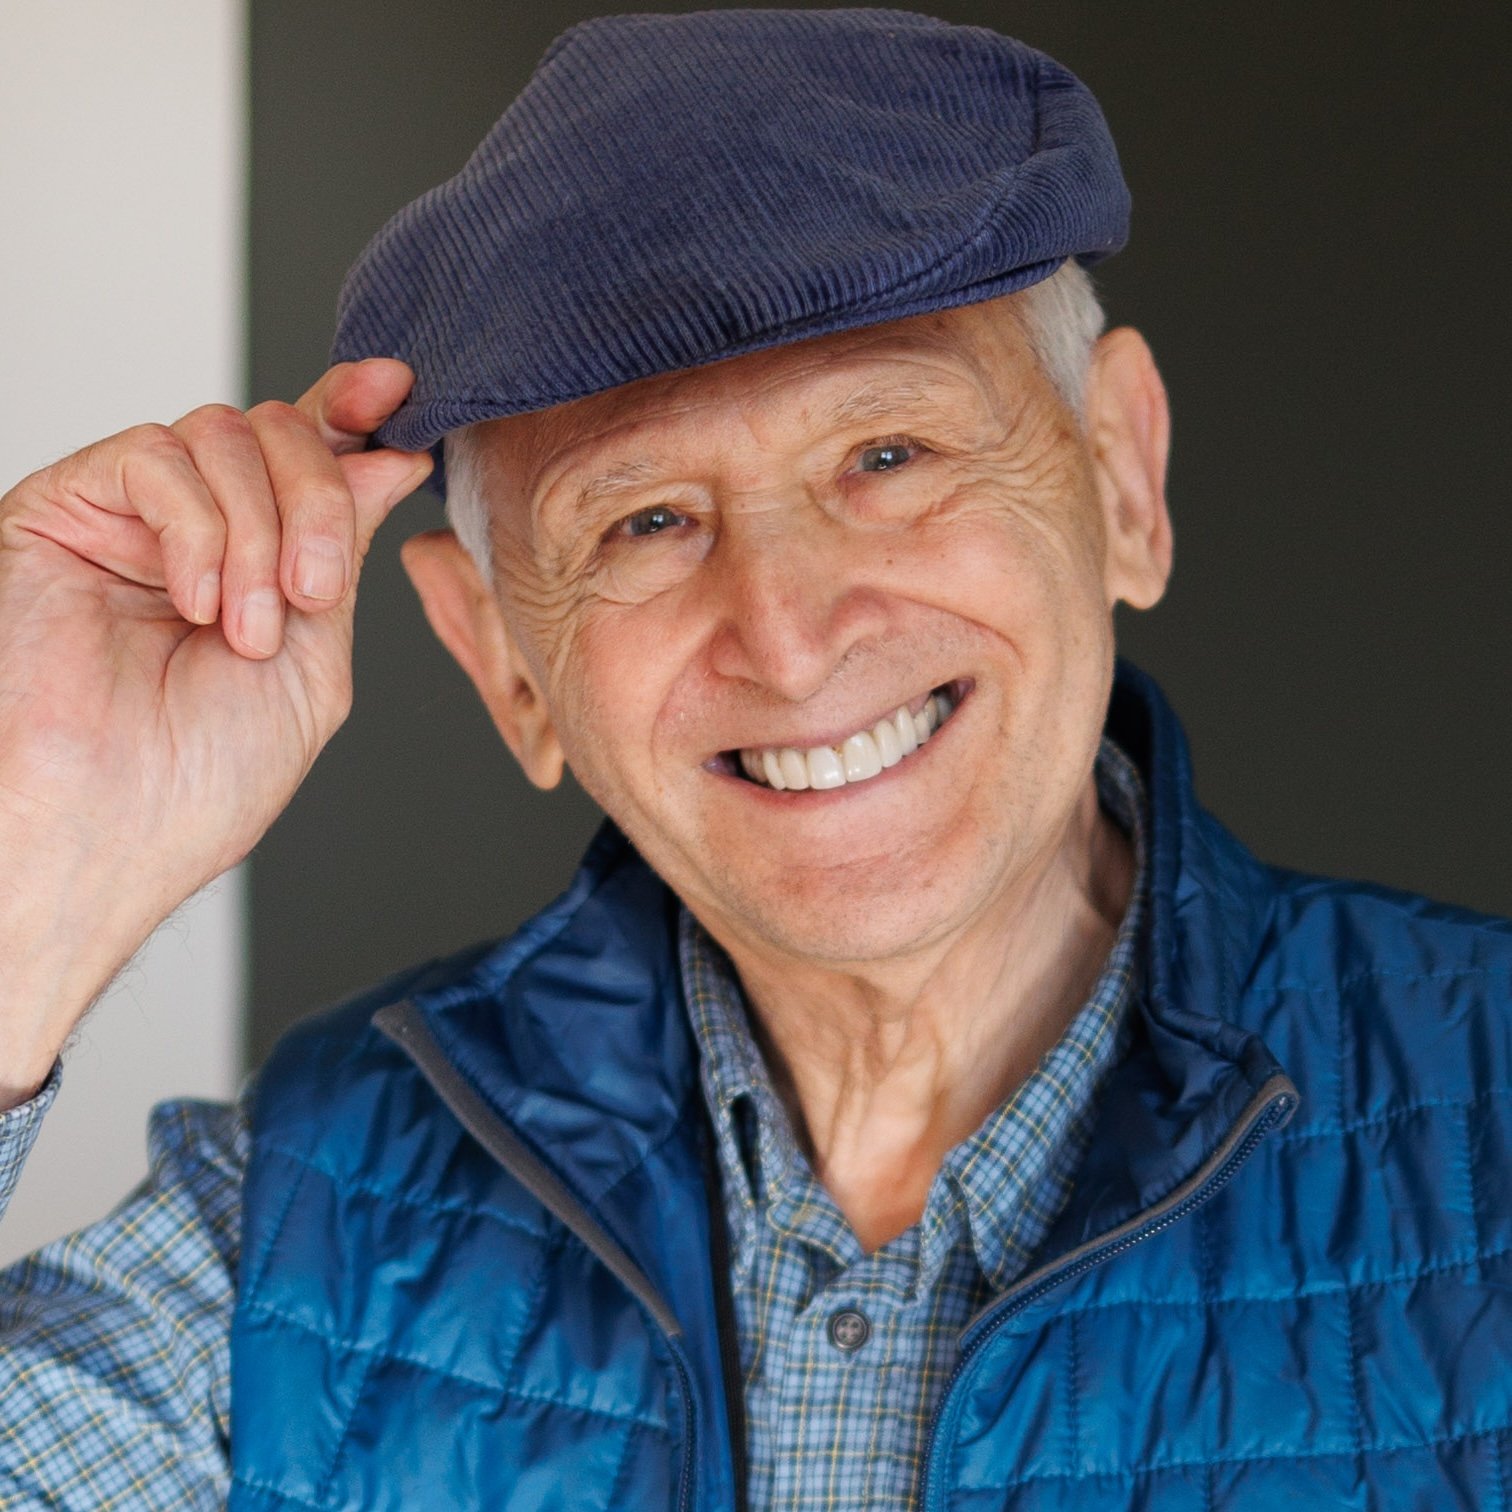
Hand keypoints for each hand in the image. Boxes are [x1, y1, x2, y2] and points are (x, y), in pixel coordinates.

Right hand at [0, 360, 430, 1103]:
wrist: (106, 827)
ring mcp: (135, 517)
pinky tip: (193, 603)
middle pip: (281, 430)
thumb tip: (387, 455)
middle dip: (319, 502)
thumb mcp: (313, 659)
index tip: (398, 392)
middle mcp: (202, 528)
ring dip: (260, 533)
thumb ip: (343, 553)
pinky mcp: (68, 507)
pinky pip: (158, 458)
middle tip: (309, 594)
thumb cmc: (199, 778)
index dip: (354, 410)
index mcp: (261, 561)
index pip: (311, 454)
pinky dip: (200, 530)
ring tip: (242, 628)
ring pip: (226, 434)